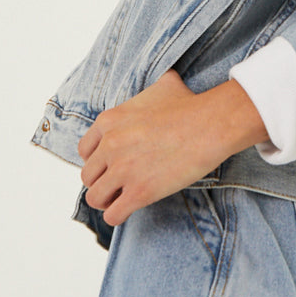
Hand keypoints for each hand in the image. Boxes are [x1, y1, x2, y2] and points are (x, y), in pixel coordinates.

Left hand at [77, 68, 268, 227]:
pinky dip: (118, 215)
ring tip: (121, 200)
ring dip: (107, 201)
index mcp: (109, 122)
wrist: (211, 124)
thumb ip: (149, 90)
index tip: (112, 165)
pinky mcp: (139, 192)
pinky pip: (112, 215)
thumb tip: (165, 80)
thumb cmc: (190, 105)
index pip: (84, 151)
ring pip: (94, 198)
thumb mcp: (161, 86)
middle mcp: (109, 146)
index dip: (98, 161)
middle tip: (120, 184)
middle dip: (102, 182)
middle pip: (88, 176)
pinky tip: (130, 209)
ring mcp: (122, 170)